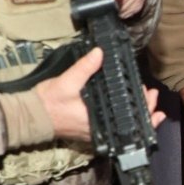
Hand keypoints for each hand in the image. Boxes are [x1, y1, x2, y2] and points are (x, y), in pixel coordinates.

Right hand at [32, 49, 165, 142]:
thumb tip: (100, 53)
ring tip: (146, 99)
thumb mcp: (67, 81)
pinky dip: (124, 117)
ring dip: (136, 113)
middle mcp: (99, 130)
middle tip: (151, 93)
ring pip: (123, 126)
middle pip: (131, 125)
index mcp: (98, 121)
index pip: (129, 120)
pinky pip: (113, 125)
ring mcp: (95, 132)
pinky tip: (128, 108)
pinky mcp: (90, 129)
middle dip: (145, 109)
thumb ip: (85, 68)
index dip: (143, 108)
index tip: (148, 93)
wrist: (31, 116)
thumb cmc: (48, 101)